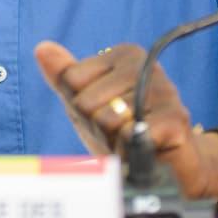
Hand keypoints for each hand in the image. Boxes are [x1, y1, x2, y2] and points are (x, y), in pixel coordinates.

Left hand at [34, 42, 217, 202]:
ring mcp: (164, 90)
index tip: (105, 113)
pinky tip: (144, 150)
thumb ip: (64, 77)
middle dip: (96, 127)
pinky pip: (129, 136)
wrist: (167, 169)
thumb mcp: (86, 104)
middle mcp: (146, 65)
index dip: (80, 107)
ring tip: (131, 141)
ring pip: (106, 120)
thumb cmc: (123, 133)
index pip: (71, 79)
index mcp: (124, 55)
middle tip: (119, 133)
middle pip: (86, 101)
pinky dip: (129, 152)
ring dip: (113, 142)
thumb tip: (41, 48)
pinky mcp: (175, 119)